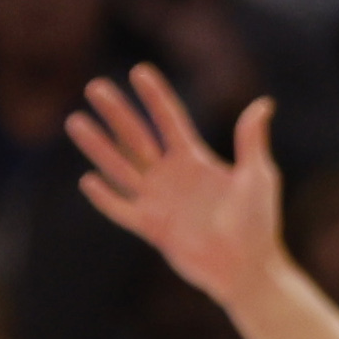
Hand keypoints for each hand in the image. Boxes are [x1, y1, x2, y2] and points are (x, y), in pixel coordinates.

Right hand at [70, 73, 282, 313]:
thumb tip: (263, 103)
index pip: (170, 121)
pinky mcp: (152, 228)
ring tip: (75, 122)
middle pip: (137, 137)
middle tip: (94, 87)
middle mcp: (171, 176)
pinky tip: (88, 180)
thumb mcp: (258, 176)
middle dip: (117, 113)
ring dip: (99, 146)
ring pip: (121, 167)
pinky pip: (122, 210)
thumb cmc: (258, 222)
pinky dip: (106, 197)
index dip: (156, 97)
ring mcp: (159, 201)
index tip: (139, 71)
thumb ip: (251, 140)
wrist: (248, 267)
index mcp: (195, 160)